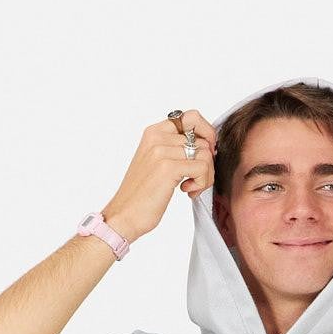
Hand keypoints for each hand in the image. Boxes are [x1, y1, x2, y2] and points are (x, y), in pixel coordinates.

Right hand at [101, 111, 218, 243]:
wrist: (124, 215)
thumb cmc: (142, 195)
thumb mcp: (157, 163)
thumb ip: (176, 149)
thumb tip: (208, 147)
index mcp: (154, 132)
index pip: (192, 117)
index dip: (207, 134)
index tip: (205, 155)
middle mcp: (157, 136)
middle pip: (203, 141)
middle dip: (207, 164)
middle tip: (196, 181)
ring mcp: (161, 150)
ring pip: (206, 155)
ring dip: (205, 176)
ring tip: (191, 187)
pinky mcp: (168, 167)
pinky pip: (203, 167)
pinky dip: (202, 183)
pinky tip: (187, 191)